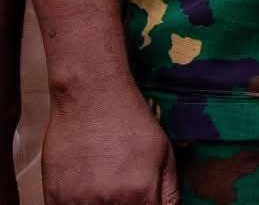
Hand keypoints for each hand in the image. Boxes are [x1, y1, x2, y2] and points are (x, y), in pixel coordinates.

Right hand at [43, 82, 175, 204]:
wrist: (90, 97)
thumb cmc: (129, 120)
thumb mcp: (164, 151)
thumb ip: (169, 189)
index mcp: (140, 192)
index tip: (145, 201)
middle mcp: (110, 202)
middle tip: (125, 191)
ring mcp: (79, 202)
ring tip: (105, 185)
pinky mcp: (54, 198)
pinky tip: (87, 191)